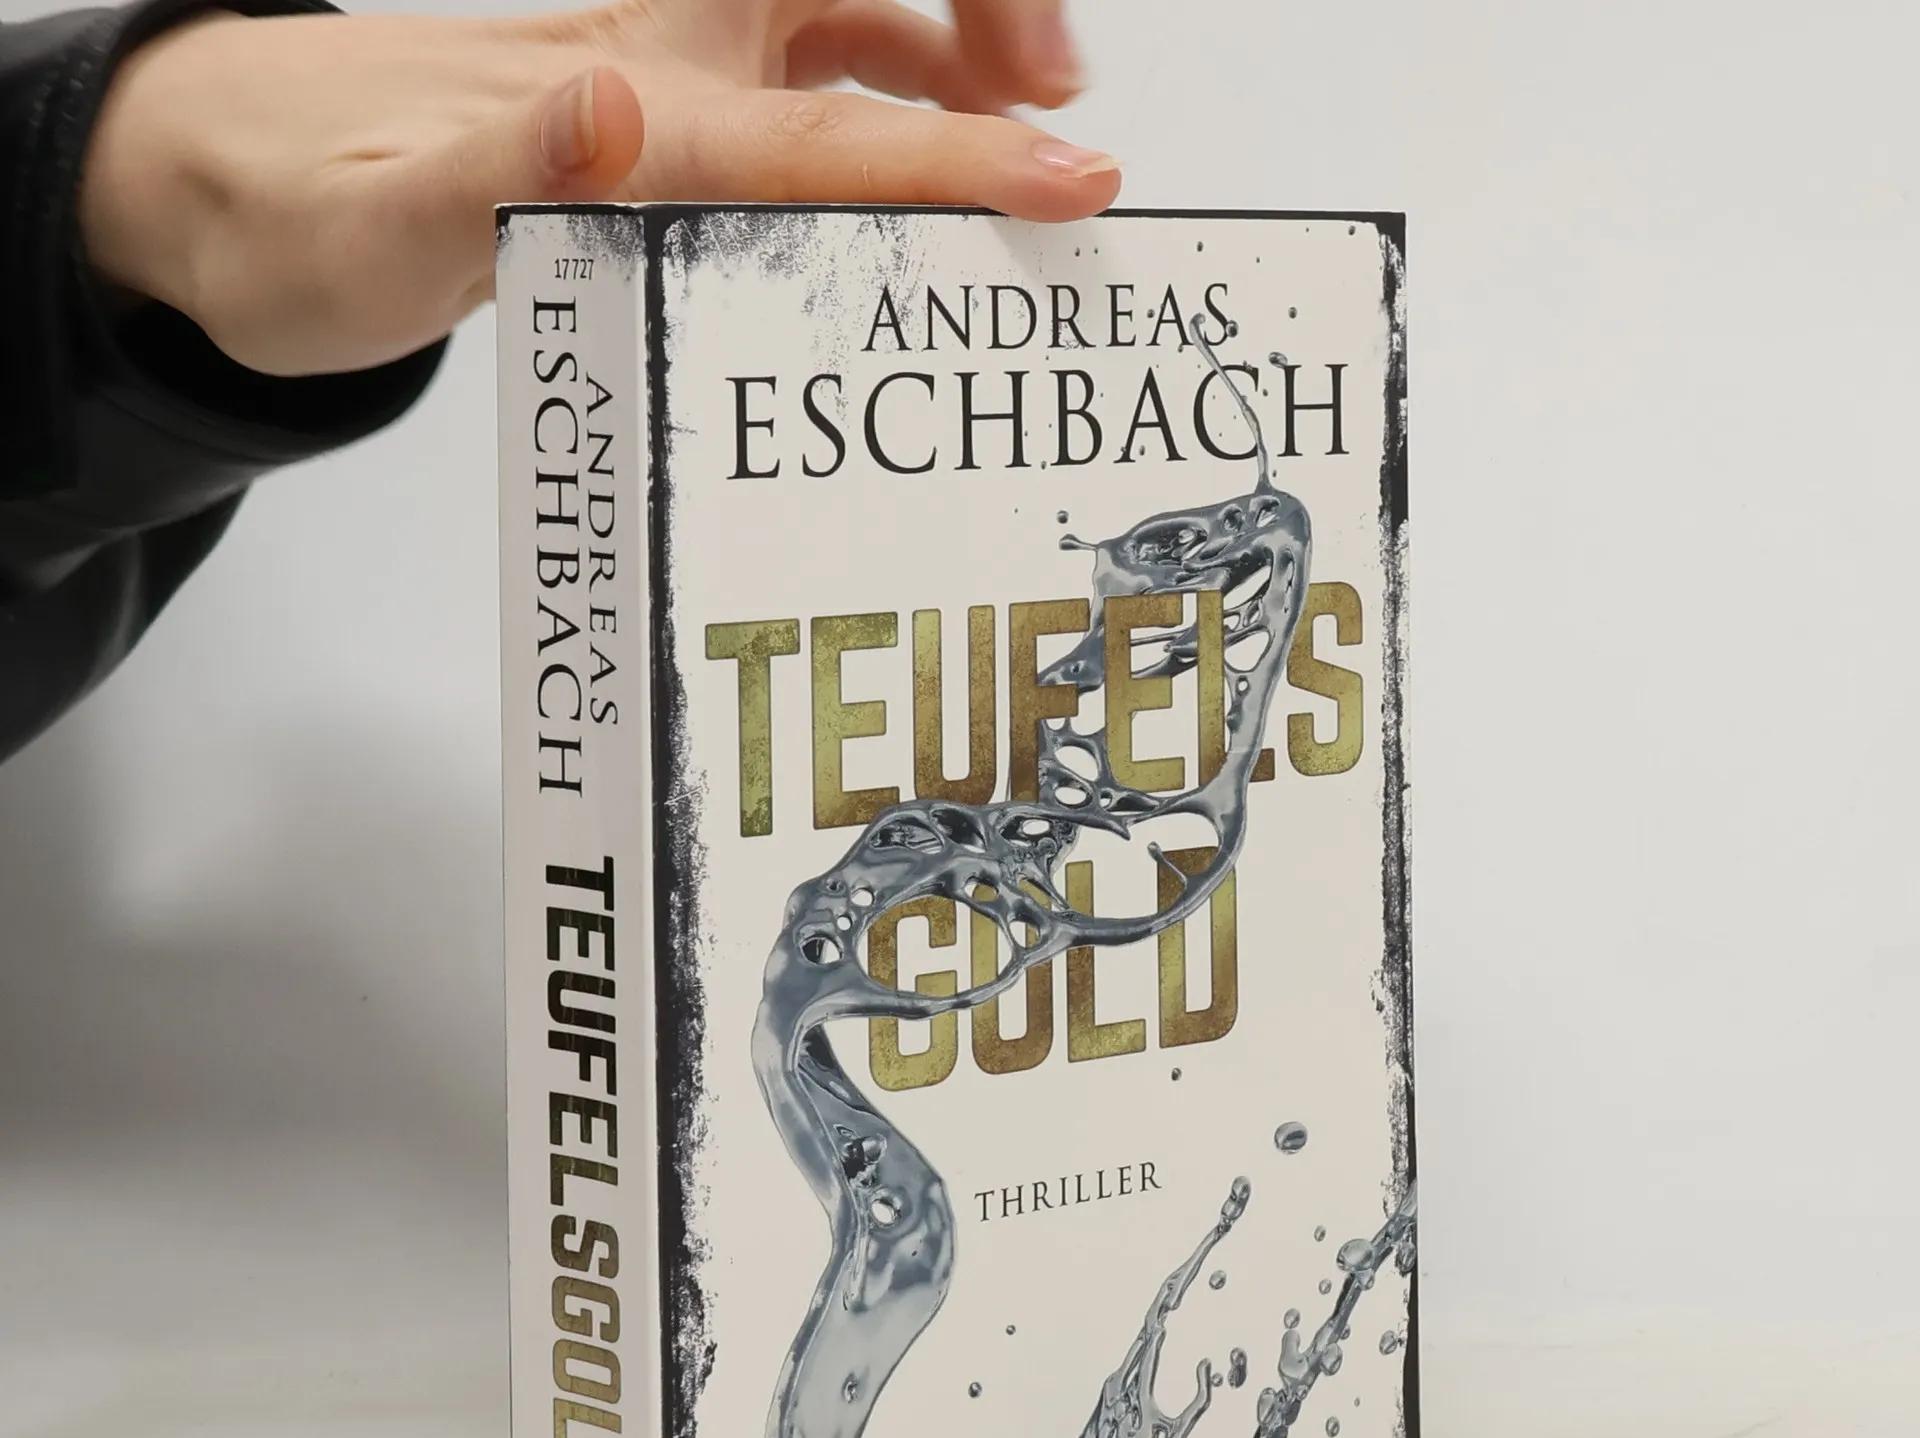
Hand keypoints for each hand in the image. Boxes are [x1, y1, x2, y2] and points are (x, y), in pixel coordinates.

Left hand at [78, 0, 1119, 379]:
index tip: (1060, 173)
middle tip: (1062, 105)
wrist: (226, 184)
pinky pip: (797, 82)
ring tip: (1030, 122)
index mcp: (627, 111)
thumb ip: (496, 172)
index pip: (822, 121)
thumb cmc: (300, 218)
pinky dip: (883, 97)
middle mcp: (658, 73)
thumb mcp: (376, 226)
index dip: (953, 143)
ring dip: (946, 60)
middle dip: (978, 23)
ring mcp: (657, 85)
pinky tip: (915, 149)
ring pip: (838, 31)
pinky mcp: (647, 114)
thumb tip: (613, 110)